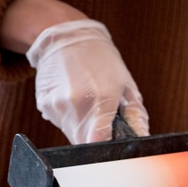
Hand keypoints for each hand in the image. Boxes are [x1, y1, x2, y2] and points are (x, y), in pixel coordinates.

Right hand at [26, 19, 148, 143]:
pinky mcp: (44, 104)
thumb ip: (136, 116)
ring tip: (89, 108)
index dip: (105, 150)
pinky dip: (70, 120)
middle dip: (96, 140)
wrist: (67, 37)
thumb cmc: (103, 61)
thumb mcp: (127, 85)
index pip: (99, 141)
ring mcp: (58, 104)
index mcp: (101, 99)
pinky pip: (60, 124)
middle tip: (104, 125)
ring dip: (83, 130)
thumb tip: (143, 140)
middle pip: (84, 142)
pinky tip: (75, 102)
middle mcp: (76, 103)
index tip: (111, 150)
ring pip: (72, 135)